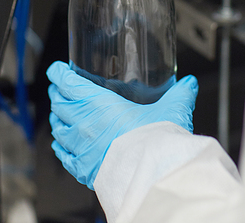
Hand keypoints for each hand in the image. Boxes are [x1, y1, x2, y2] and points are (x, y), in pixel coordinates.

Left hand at [47, 61, 198, 189]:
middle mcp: (83, 124)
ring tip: (58, 114)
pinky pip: (63, 156)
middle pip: (59, 104)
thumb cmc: (155, 140)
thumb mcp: (171, 108)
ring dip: (56, 119)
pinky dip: (60, 148)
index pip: (68, 83)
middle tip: (58, 89)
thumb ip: (180, 94)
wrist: (150, 175)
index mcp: (98, 103)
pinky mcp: (83, 170)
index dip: (59, 74)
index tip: (56, 69)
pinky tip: (61, 146)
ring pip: (57, 129)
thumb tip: (189, 84)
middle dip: (56, 94)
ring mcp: (80, 148)